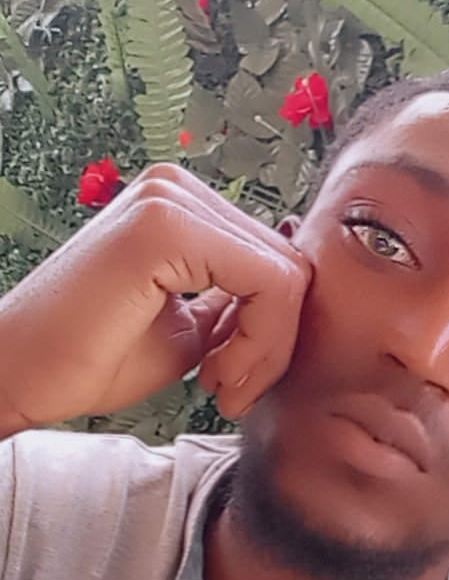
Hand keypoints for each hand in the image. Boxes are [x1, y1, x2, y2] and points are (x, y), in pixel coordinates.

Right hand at [0, 163, 311, 432]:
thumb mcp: (187, 331)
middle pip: (287, 264)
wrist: (18, 373)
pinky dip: (258, 342)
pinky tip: (214, 375)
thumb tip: (290, 307)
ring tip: (221, 386)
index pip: (274, 260)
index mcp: (180, 205)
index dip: (273, 332)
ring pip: (284, 276)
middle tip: (230, 390)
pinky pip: (266, 283)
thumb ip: (236, 311)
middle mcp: (177, 189)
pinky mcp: (166, 227)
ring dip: (266, 348)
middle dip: (274, 343)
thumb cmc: (88, 356)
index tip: (234, 381)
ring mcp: (171, 200)